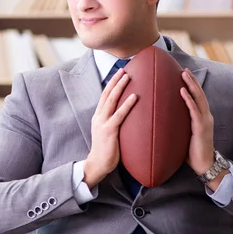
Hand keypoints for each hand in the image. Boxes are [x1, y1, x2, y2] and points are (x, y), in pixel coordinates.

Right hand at [84, 68, 137, 187]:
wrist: (97, 164)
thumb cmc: (106, 151)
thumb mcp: (108, 133)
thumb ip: (115, 122)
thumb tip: (128, 116)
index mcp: (98, 116)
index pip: (104, 96)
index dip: (111, 84)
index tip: (119, 73)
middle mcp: (99, 117)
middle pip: (107, 94)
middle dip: (115, 80)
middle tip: (124, 69)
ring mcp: (103, 123)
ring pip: (111, 100)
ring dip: (120, 87)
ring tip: (129, 76)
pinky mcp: (109, 131)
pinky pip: (119, 115)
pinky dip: (127, 104)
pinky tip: (135, 97)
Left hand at [180, 68, 216, 176]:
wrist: (204, 165)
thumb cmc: (193, 151)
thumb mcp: (185, 135)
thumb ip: (179, 126)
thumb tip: (164, 120)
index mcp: (203, 117)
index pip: (198, 97)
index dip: (193, 85)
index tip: (185, 74)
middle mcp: (206, 116)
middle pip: (199, 94)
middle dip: (192, 80)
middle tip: (184, 69)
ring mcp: (205, 121)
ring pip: (198, 98)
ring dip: (191, 85)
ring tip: (183, 74)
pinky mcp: (200, 128)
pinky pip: (194, 111)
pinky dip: (188, 100)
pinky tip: (182, 91)